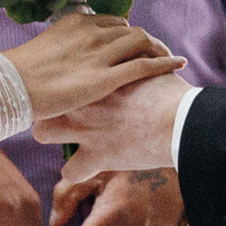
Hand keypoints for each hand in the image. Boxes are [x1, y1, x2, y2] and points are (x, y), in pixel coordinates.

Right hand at [3, 12, 184, 118]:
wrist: (11, 86)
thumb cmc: (18, 77)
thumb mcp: (42, 52)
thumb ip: (59, 51)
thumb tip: (61, 62)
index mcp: (76, 24)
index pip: (112, 22)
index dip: (126, 32)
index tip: (132, 43)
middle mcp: (92, 33)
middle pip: (131, 30)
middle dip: (146, 40)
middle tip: (156, 51)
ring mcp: (100, 54)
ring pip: (141, 42)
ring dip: (158, 49)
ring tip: (168, 58)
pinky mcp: (107, 78)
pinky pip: (144, 65)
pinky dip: (165, 63)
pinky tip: (178, 64)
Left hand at [36, 69, 192, 184]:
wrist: (182, 121)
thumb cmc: (170, 93)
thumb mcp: (148, 66)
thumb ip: (132, 62)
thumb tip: (137, 55)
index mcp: (95, 77)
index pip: (59, 75)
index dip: (62, 82)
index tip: (69, 87)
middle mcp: (83, 101)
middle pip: (43, 100)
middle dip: (49, 106)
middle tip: (65, 109)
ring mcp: (85, 129)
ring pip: (43, 132)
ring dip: (55, 135)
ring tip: (70, 137)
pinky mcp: (97, 157)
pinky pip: (70, 171)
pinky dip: (79, 169)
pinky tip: (88, 165)